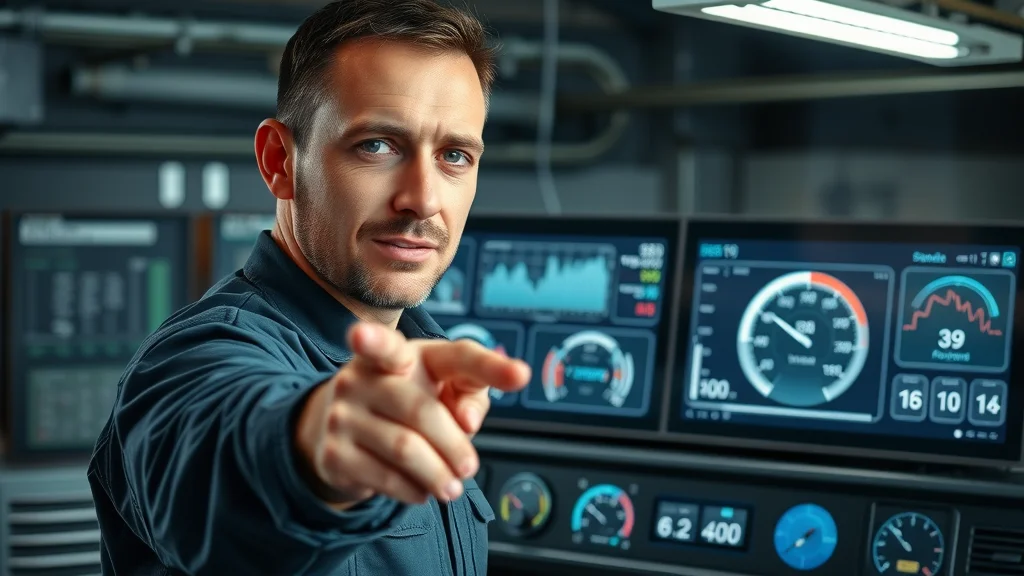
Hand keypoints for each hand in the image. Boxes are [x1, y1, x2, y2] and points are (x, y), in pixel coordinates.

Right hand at [295, 322, 529, 507]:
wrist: (343, 430)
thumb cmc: (411, 397)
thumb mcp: (444, 382)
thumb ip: (470, 388)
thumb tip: (467, 420)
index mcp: (394, 353)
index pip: (395, 345)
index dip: (396, 343)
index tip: (492, 362)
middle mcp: (360, 379)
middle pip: (419, 411)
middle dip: (453, 444)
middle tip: (469, 467)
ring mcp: (342, 416)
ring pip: (404, 450)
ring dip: (437, 475)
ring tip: (452, 487)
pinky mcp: (334, 454)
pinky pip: (386, 478)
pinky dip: (413, 489)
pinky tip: (422, 489)